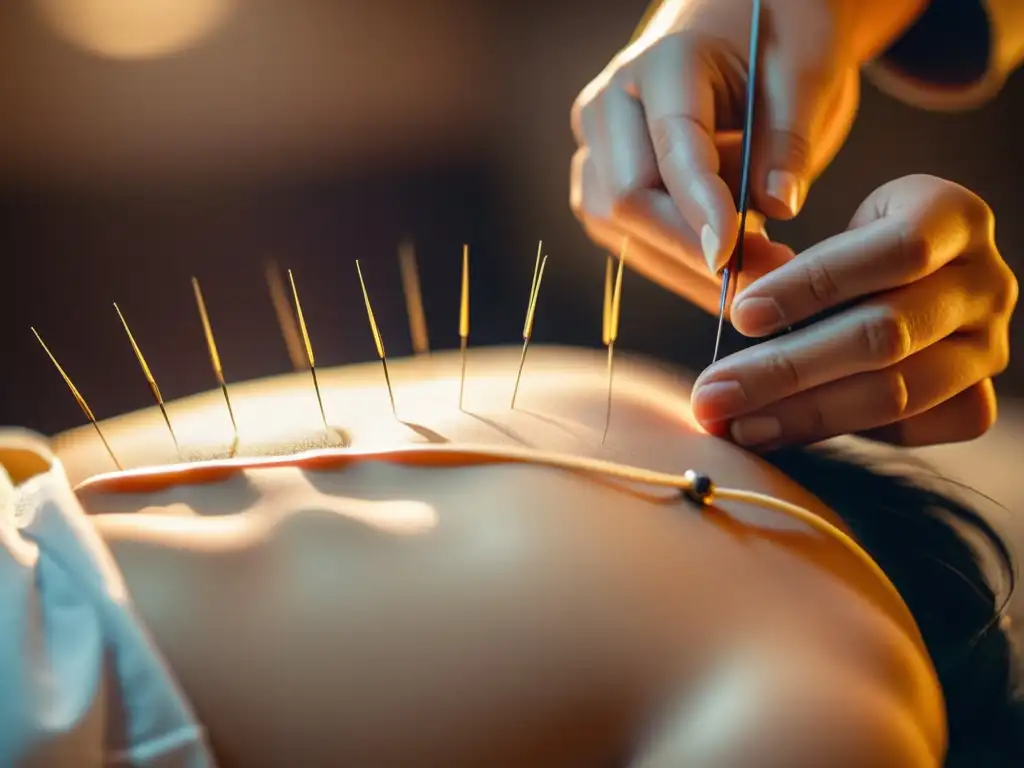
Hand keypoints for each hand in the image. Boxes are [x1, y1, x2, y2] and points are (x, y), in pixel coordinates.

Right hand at [570, 0, 925, 312]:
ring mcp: (597, 142)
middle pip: (628, 197)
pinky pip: (622, 235)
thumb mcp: (805, 74)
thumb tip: (779, 206)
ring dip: (680, 264)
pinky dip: (671, 261)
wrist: (739, 24)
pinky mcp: (599, 177)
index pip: (672, 149)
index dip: (700, 210)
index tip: (733, 259)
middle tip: (766, 275)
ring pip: (615, 225)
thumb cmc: (775, 42)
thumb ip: (790, 140)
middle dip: (692, 248)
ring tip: (752, 274)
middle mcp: (611, 102)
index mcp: (663, 62)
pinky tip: (720, 271)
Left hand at [691, 175, 1017, 447]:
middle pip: (885, 335)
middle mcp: (984, 282)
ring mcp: (988, 346)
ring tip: (732, 425)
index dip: (813, 285)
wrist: (908, 287)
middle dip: (785, 370)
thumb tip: (732, 296)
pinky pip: (915, 428)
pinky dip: (844, 433)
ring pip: (896, 392)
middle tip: (711, 394)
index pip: (893, 252)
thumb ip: (782, 263)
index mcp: (951, 216)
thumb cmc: (851, 255)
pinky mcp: (975, 396)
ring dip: (801, 414)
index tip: (739, 315)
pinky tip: (780, 434)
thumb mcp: (826, 237)